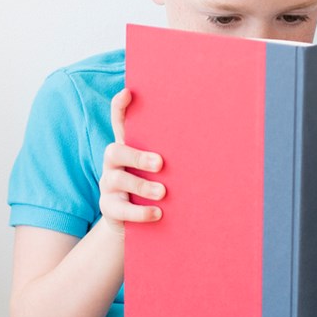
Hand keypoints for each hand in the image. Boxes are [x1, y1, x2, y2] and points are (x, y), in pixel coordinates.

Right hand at [99, 88, 163, 233]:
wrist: (131, 223)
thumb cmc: (152, 187)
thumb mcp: (158, 170)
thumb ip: (170, 154)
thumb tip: (208, 137)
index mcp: (127, 148)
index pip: (118, 123)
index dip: (120, 108)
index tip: (128, 93)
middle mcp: (113, 163)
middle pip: (115, 151)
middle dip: (137, 156)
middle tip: (160, 163)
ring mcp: (108, 185)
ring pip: (117, 180)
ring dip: (142, 186)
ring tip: (163, 192)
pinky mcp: (108, 208)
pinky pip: (120, 209)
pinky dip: (140, 212)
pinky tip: (158, 213)